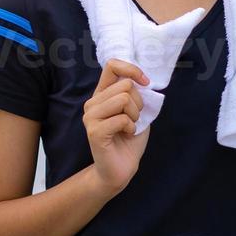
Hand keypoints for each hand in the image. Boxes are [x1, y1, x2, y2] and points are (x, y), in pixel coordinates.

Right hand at [83, 58, 150, 195]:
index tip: (145, 83)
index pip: (112, 66)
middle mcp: (92, 103)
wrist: (120, 169)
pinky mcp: (94, 131)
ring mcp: (90, 116)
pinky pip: (122, 119)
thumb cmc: (128, 140)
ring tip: (129, 128)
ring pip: (124, 99)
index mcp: (101, 95)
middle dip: (139, 103)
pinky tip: (125, 136)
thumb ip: (135, 95)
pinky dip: (131, 128)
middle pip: (125, 85)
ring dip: (135, 115)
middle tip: (134, 119)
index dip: (132, 69)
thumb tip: (141, 81)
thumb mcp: (137, 112)